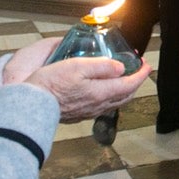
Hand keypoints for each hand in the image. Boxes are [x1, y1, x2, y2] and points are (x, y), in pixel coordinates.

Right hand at [5, 37, 150, 121]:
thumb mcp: (77, 66)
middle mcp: (98, 105)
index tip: (146, 65)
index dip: (141, 74)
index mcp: (101, 92)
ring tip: (122, 76)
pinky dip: (110, 95)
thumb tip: (120, 68)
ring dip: (123, 89)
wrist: (32, 105)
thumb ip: (101, 67)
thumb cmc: (51, 84)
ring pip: (115, 101)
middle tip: (137, 69)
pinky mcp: (80, 114)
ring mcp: (89, 111)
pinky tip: (103, 88)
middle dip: (135, 81)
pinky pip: (103, 105)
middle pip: (125, 95)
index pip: (129, 85)